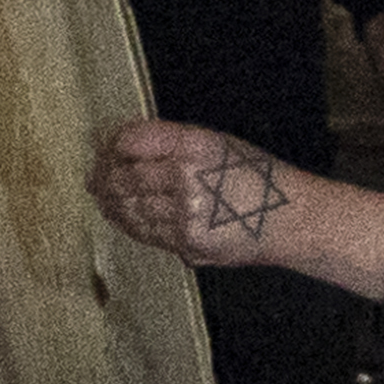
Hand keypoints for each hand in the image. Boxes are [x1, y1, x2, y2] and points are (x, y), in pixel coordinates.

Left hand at [90, 120, 311, 262]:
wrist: (289, 219)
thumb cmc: (254, 176)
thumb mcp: (217, 143)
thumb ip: (171, 143)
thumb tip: (120, 145)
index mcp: (197, 145)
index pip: (133, 141)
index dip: (111, 144)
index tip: (103, 146)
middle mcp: (189, 178)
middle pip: (125, 178)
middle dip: (103, 177)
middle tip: (93, 176)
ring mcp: (187, 216)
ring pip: (131, 209)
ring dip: (111, 202)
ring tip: (104, 196)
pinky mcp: (188, 243)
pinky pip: (147, 233)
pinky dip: (130, 223)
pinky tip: (124, 216)